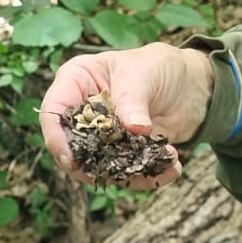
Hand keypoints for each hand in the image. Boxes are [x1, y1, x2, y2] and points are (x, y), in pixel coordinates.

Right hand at [39, 43, 215, 189]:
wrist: (187, 84)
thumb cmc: (157, 66)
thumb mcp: (144, 74)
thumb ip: (134, 100)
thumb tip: (134, 128)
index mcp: (76, 81)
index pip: (54, 110)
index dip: (56, 136)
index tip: (70, 159)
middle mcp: (83, 112)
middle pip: (72, 146)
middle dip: (96, 163)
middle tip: (122, 170)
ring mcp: (102, 136)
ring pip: (100, 166)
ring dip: (129, 173)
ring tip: (165, 164)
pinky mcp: (122, 153)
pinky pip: (126, 173)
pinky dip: (148, 176)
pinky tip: (172, 168)